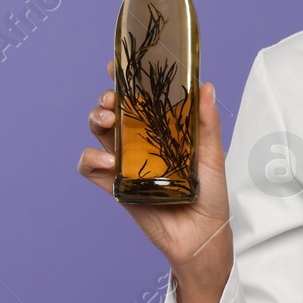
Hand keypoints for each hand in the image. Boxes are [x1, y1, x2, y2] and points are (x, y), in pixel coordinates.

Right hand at [78, 59, 233, 274]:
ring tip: (110, 123)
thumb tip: (206, 86)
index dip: (126, 80)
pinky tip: (110, 163)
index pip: (140, 98)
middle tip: (114, 99)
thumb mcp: (212, 156)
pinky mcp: (115, 186)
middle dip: (108, 98)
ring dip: (97, 121)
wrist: (201, 237)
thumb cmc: (210, 196)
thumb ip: (206, 123)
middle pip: (113, 110)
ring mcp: (126, 163)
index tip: (118, 65)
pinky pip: (89, 168)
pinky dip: (92, 160)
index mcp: (162, 130)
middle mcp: (141, 142)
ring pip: (98, 132)